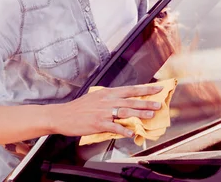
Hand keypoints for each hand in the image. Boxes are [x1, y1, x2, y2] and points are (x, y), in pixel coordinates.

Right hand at [49, 84, 163, 137]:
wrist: (62, 115)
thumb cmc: (79, 108)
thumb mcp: (96, 97)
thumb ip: (110, 99)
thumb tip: (124, 102)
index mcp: (108, 93)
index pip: (131, 89)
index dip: (146, 89)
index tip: (158, 88)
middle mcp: (107, 100)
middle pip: (131, 100)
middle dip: (147, 102)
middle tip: (159, 104)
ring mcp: (103, 112)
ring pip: (125, 112)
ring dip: (139, 114)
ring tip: (150, 116)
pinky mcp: (98, 123)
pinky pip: (114, 127)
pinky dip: (124, 130)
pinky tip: (131, 133)